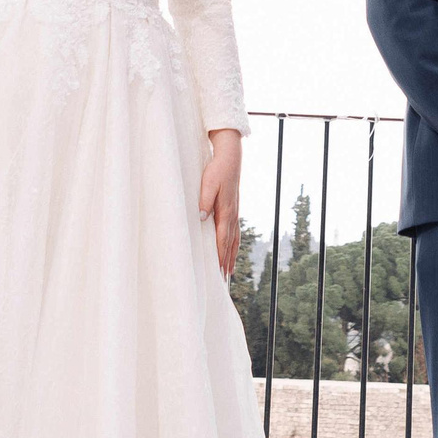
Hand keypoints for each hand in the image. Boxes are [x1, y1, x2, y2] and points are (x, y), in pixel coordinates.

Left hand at [198, 129, 242, 276]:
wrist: (230, 158)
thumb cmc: (217, 170)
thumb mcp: (208, 183)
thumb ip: (205, 200)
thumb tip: (202, 217)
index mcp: (226, 211)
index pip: (222, 238)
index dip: (220, 255)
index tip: (218, 270)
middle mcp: (232, 215)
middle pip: (229, 244)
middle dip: (226, 261)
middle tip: (222, 279)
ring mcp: (234, 213)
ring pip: (234, 240)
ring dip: (231, 256)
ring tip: (228, 271)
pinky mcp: (234, 209)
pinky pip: (235, 232)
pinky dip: (233, 245)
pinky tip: (231, 249)